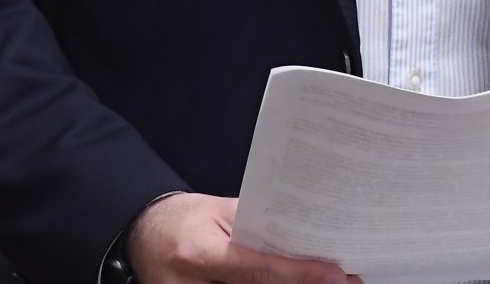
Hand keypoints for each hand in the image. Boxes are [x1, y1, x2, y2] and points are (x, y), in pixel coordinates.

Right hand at [126, 192, 358, 283]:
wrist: (143, 236)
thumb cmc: (184, 218)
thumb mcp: (218, 212)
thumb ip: (256, 227)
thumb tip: (304, 236)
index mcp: (198, 254)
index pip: (256, 270)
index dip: (299, 275)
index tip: (336, 276)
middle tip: (346, 282)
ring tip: (328, 283)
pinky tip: (294, 283)